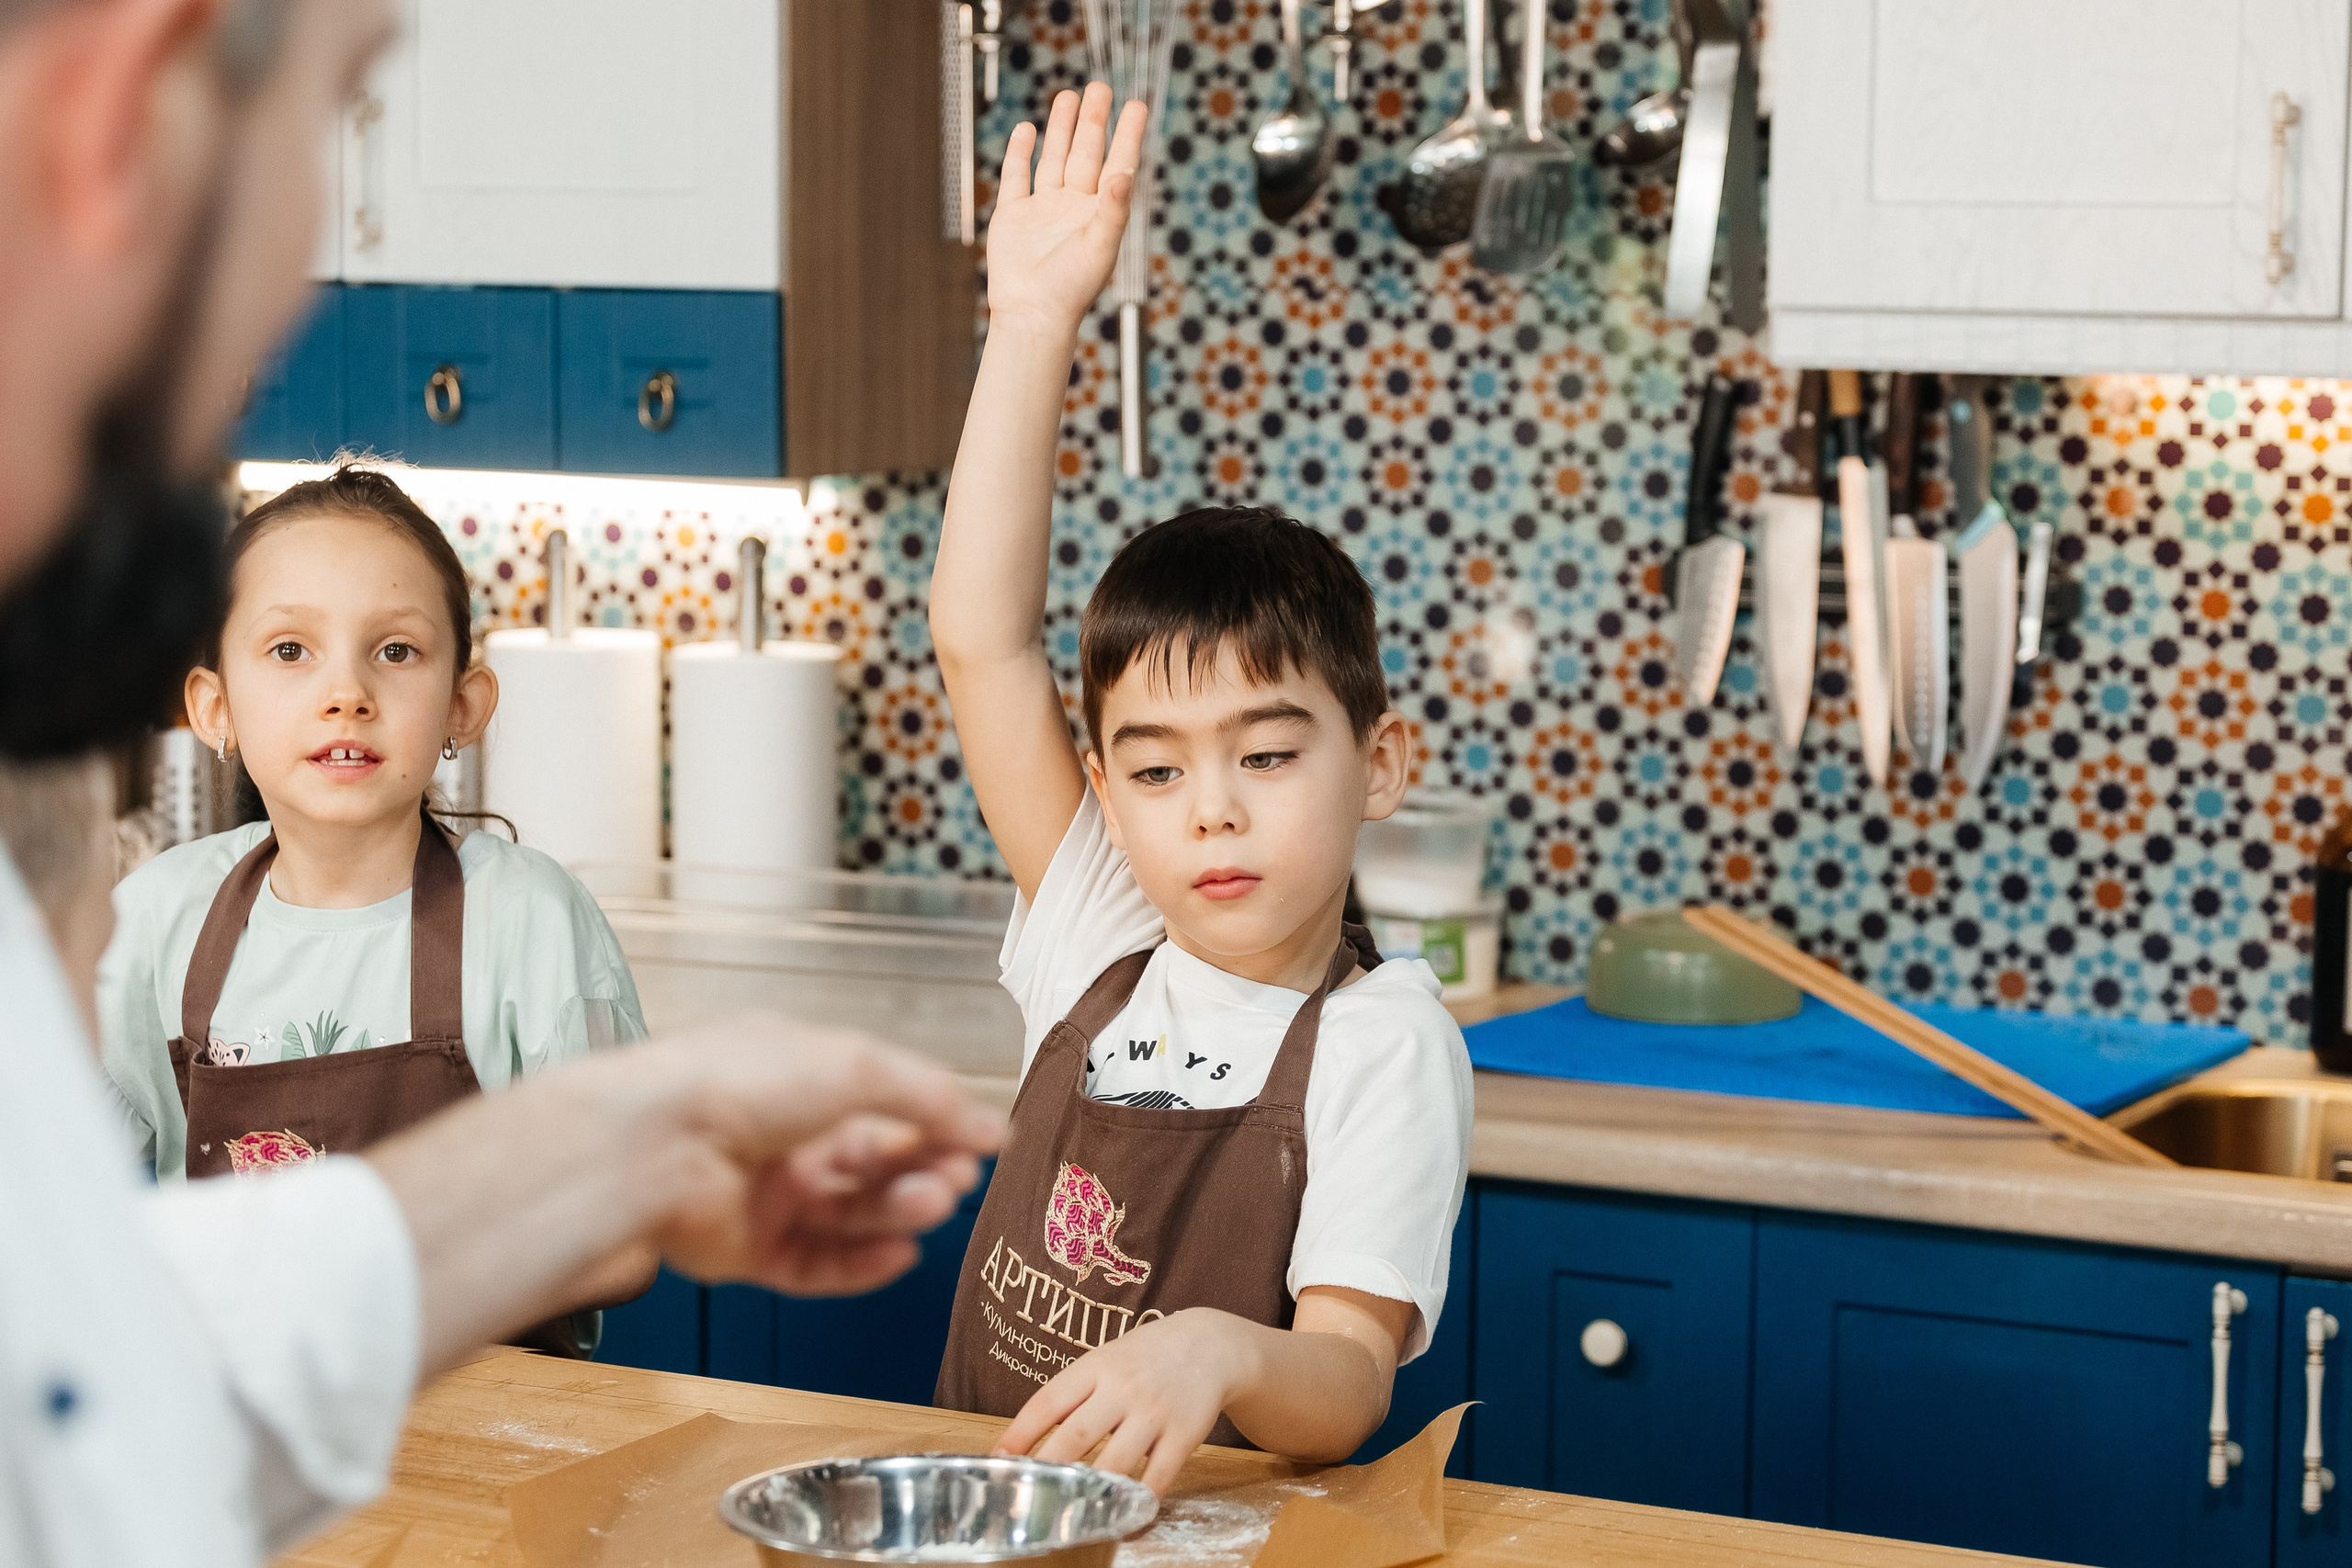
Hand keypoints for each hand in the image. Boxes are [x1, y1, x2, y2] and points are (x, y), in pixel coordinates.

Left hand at [637, 1027, 1003, 1294]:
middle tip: (960, 1177)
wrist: (656, 1144)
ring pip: (850, 1212)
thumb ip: (932, 1100)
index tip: (985, 1141)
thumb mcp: (858, 1068)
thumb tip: (994, 1127)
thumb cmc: (740, 1084)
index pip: (884, 1102)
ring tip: (934, 1205)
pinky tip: (900, 1253)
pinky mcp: (747, 1251)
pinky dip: (861, 1263)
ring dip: (899, 1210)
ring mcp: (764, 1195)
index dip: (936, 1122)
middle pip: (872, 1162)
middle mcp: (782, 1136)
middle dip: (923, 1168)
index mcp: (800, 1077)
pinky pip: (816, 1264)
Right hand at [986, 83, 1149, 334]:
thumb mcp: (1100, 247)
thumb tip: (1124, 175)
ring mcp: (1043, 210)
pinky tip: (1027, 130)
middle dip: (1093, 120)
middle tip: (1100, 87)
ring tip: (1068, 96)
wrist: (1031, 316)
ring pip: (1054, 158)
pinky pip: (1017, 177)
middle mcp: (1074, 207)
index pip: (1118, 163)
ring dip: (1061, 129)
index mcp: (1100, 213)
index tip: (1137, 105)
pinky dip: (1020, 153)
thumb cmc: (1071, 291)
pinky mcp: (1013, 216)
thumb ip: (1114, 210)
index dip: (1127, 135)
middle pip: (1086, 153)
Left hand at [994, 1308, 1252, 1494]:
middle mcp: (1122, 1388)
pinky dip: (1138, 1501)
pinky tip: (1123, 1517)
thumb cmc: (1145, 1358)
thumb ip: (1074, 1394)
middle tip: (1025, 1498)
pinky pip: (1159, 1476)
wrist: (1210, 1344)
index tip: (998, 1461)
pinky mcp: (1183, 1434)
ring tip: (1068, 1516)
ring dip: (1090, 1493)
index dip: (1019, 1433)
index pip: (1048, 1402)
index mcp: (1095, 1367)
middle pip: (1076, 1435)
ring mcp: (1154, 1412)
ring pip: (1116, 1462)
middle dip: (1047, 1471)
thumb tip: (1029, 1439)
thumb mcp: (1105, 1360)